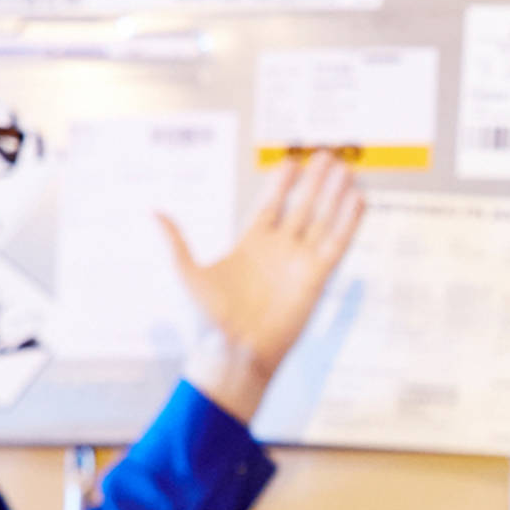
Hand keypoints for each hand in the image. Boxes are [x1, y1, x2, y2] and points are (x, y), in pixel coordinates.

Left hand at [167, 149, 365, 425]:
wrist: (234, 354)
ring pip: (322, 220)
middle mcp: (279, 250)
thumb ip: (175, 242)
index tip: (292, 161)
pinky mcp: (316, 278)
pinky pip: (336, 245)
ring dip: (335, 195)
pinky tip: (357, 200)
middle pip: (302, 206)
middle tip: (328, 155)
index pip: (271, 205)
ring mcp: (299, 262)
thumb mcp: (186, 274)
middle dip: (316, 181)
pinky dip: (348, 223)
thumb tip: (152, 212)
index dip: (282, 184)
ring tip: (347, 169)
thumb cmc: (209, 321)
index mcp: (250, 244)